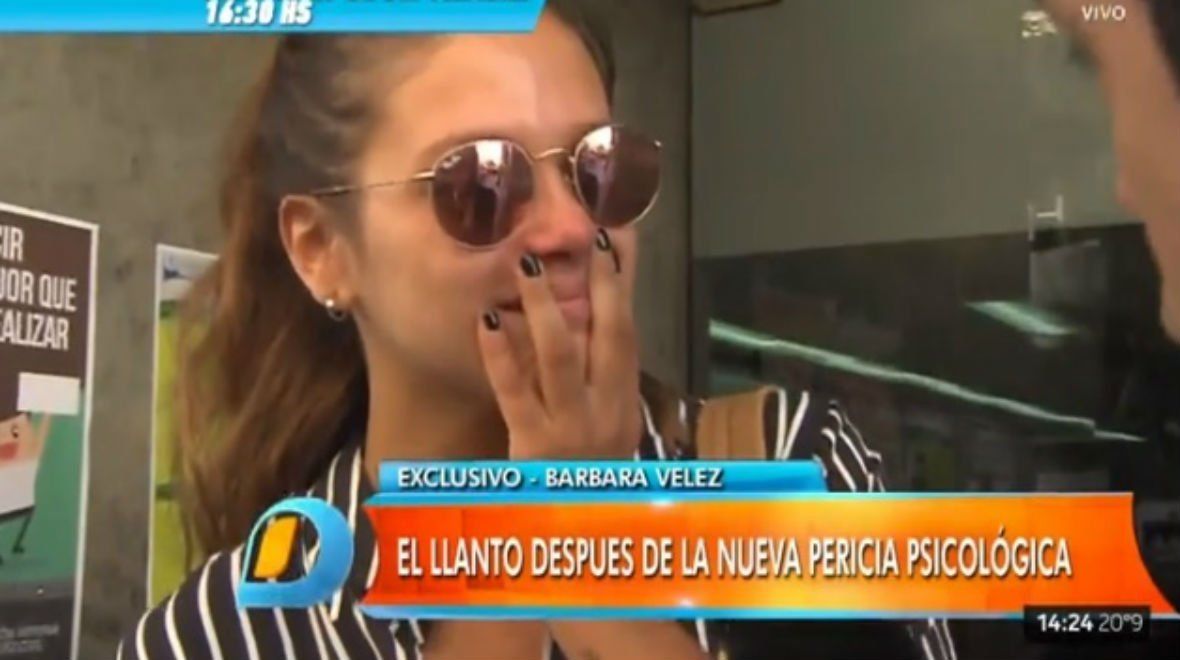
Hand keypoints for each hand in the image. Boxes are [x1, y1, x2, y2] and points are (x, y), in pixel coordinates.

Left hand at [477, 228, 641, 459]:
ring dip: (545, 305)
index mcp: (624, 401)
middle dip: (599, 281)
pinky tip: (487, 319)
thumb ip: (594, 379)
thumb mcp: (602, 427)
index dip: (623, 282)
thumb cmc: (584, 479)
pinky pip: (517, 392)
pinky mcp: (535, 446)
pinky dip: (502, 354)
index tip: (613, 235)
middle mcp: (609, 410)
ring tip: (526, 262)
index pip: (628, 330)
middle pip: (610, 334)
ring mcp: (574, 427)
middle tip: (581, 231)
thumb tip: (579, 320)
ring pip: (564, 356)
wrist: (578, 541)